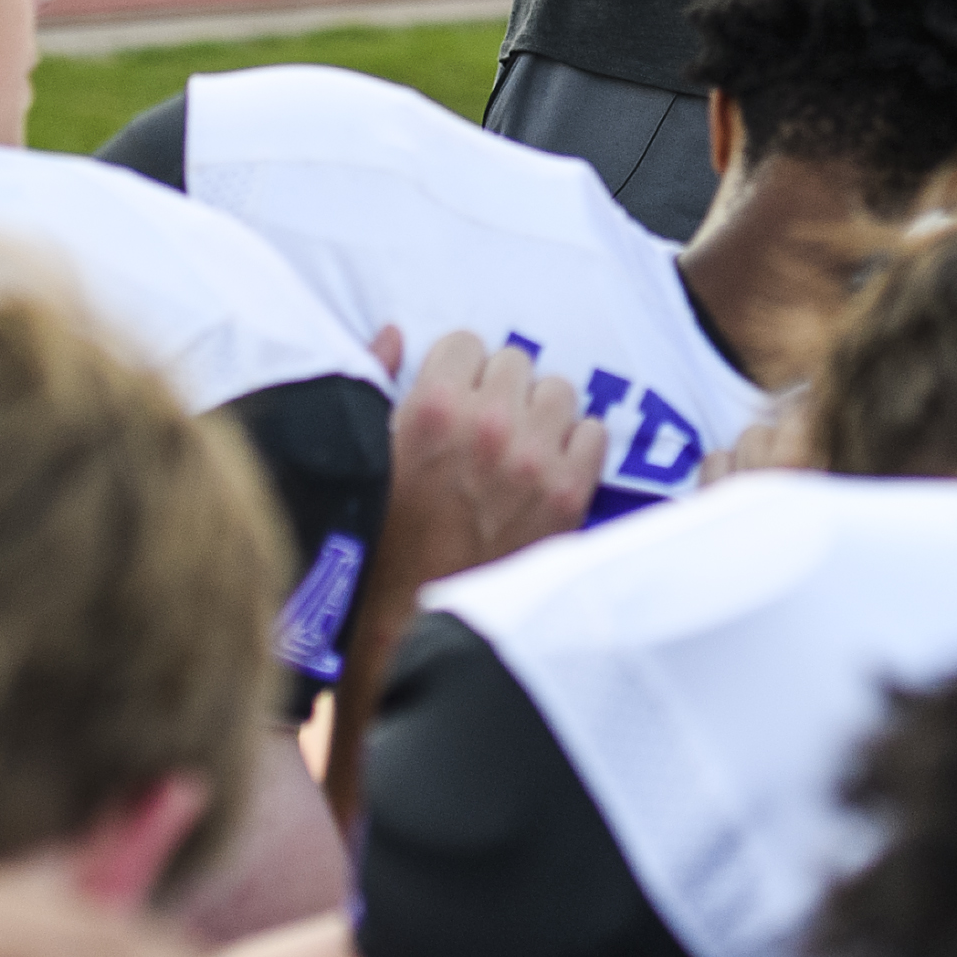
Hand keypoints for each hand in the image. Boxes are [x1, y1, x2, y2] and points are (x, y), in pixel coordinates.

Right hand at [379, 326, 609, 594]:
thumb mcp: (362, 456)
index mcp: (433, 407)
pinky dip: (573, 446)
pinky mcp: (570, 494)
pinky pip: (593, 434)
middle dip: (498, 389)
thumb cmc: (380, 542)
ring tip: (518, 444)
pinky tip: (547, 468)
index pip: (466, 342)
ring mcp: (536, 459)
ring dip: (539, 412)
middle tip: (484, 425)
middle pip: (515, 362)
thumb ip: (376, 383)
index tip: (454, 396)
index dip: (457, 371)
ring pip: (559, 391)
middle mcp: (491, 424)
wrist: (419, 621)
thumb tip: (394, 335)